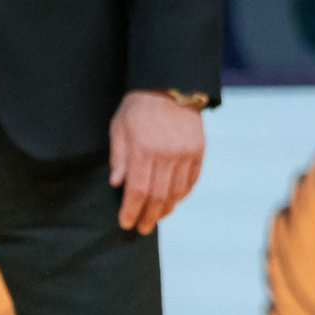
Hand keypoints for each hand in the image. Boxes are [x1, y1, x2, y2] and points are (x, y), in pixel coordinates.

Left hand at [108, 91, 205, 234]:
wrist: (171, 85)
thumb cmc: (138, 108)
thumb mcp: (119, 128)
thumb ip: (118, 157)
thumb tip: (116, 184)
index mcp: (143, 150)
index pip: (137, 190)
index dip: (131, 211)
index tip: (126, 223)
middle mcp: (166, 154)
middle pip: (158, 196)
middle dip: (148, 216)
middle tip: (142, 228)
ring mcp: (185, 153)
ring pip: (177, 192)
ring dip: (166, 209)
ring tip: (157, 218)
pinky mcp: (198, 150)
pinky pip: (191, 180)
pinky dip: (182, 195)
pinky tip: (174, 202)